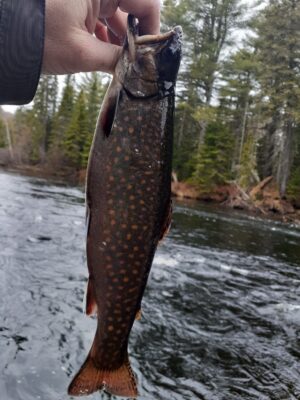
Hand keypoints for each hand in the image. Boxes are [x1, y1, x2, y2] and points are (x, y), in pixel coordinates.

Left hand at [42, 0, 159, 74]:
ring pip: (117, 15)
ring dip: (120, 40)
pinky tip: (105, 55)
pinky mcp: (78, 3)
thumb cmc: (38, 37)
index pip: (145, 2)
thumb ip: (116, 59)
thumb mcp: (81, 52)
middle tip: (136, 62)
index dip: (152, 28)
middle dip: (134, 38)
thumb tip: (139, 68)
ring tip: (121, 63)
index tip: (150, 53)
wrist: (3, 36)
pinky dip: (106, 36)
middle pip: (132, 8)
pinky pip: (102, 17)